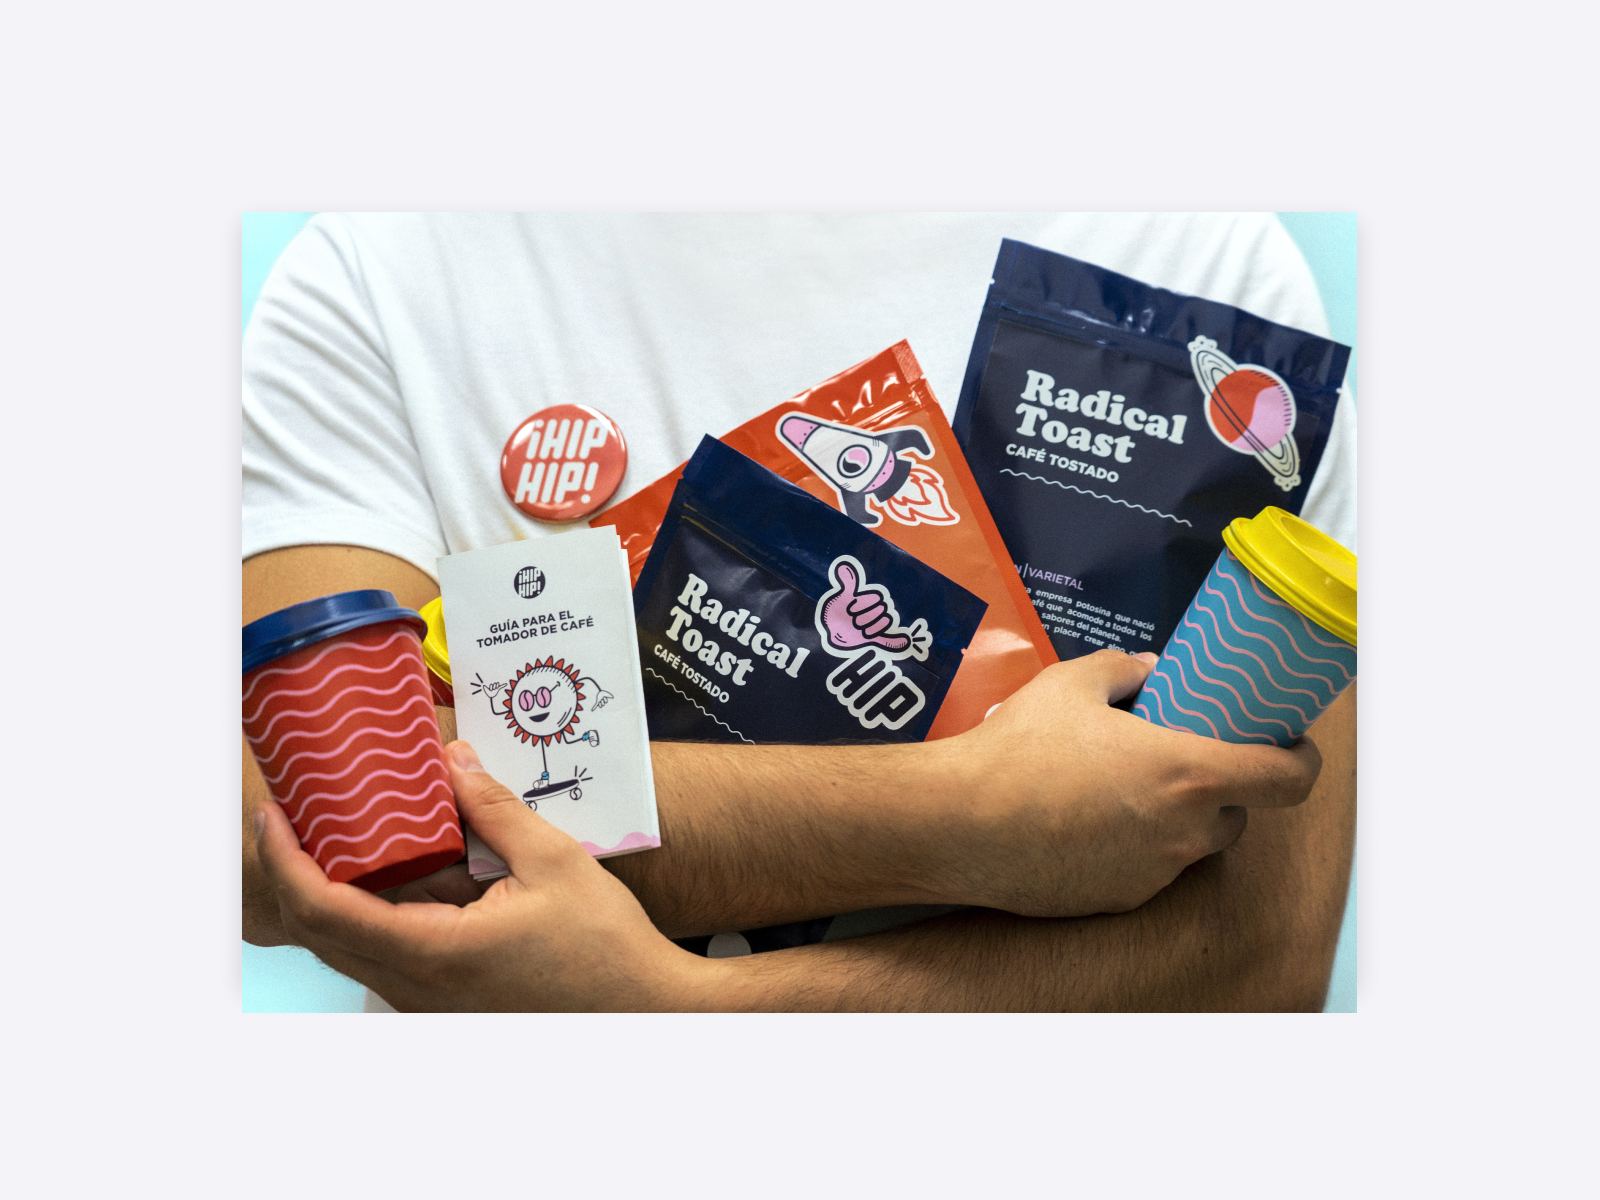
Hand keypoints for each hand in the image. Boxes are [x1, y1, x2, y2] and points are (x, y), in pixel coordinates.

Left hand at [256, 740, 713, 1010]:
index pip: (326, 910)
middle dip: (289, 872)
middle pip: (319, 934)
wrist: (642, 1007)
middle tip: (285, 817)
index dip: (286, 860)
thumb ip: (493, 809)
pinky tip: (384, 875)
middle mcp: (417, 986)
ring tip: (327, 837)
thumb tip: (451, 759)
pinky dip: (363, 914)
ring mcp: (427, 1000)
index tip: (271, 816)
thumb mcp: (552, 859)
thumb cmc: (604, 945)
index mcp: (434, 952)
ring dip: (324, 895)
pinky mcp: (444, 1000)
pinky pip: (381, 957)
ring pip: (347, 949)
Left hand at [817, 558, 926, 655]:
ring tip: (857, 628)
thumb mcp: (844, 595)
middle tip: (851, 618)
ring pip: (883, 624)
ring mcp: (878, 625)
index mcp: (873, 599)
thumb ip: (848, 582)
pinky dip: (898, 641)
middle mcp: (879, 611)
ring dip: (868, 627)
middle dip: (864, 615)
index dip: (862, 603)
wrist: (834, 629)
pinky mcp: (875, 640)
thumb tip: (843, 565)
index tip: (850, 607)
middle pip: (879, 610)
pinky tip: (905, 640)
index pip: (876, 598)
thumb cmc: (840, 609)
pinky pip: (889, 640)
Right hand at [926, 650, 1322, 916]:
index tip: (1287, 743)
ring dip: (1175, 818)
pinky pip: (1147, 869)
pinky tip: (1083, 824)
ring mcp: (1153, 874)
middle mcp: (1184, 833)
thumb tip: (1150, 670)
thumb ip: (1125, 669)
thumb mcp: (1071, 683)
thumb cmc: (1020, 748)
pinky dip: (1133, 847)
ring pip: (1189, 844)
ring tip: (1121, 791)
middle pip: (1237, 814)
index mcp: (1189, 774)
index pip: (1288, 780)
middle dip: (1220, 788)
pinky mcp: (1118, 900)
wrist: (959, 823)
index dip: (1300, 759)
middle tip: (1180, 759)